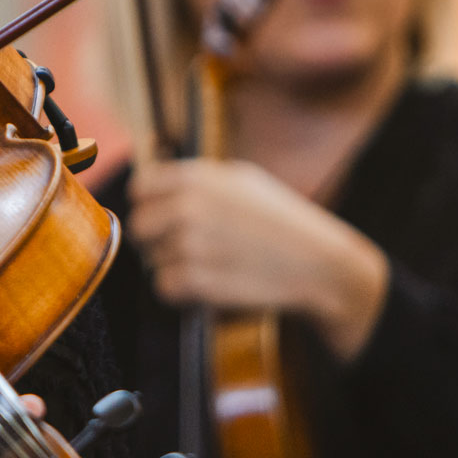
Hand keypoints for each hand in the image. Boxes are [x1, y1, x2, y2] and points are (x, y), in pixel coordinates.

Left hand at [128, 158, 387, 358]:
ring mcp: (189, 244)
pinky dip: (181, 290)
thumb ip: (195, 175)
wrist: (318, 264)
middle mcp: (187, 206)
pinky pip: (163, 286)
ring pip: (152, 259)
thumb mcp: (241, 179)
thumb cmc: (280, 220)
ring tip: (212, 263)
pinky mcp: (195, 280)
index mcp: (195, 177)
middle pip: (139, 226)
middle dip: (156, 239)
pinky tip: (211, 282)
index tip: (163, 216)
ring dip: (174, 265)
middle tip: (184, 246)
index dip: (149, 204)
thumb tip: (150, 167)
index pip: (140, 188)